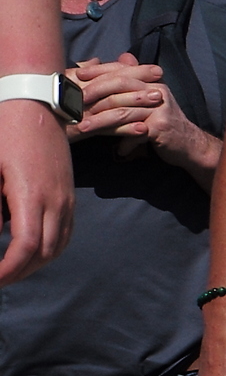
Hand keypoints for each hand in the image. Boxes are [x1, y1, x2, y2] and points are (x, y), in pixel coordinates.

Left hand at [0, 98, 68, 284]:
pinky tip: (32, 250)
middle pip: (44, 254)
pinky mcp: (68, 194)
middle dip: (20, 272)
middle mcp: (55, 202)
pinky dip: (49, 248)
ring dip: (36, 264)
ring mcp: (66, 198)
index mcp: (31, 196)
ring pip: (58, 246)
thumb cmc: (5, 132)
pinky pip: (65, 232)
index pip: (25, 248)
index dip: (9, 270)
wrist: (34, 102)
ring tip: (13, 269)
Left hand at [68, 53, 214, 176]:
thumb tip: (123, 57)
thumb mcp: (150, 98)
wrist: (191, 145)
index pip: (121, 71)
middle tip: (76, 101)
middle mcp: (156, 91)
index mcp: (151, 82)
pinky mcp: (161, 127)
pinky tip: (118, 150)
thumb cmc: (163, 122)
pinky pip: (136, 133)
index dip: (99, 71)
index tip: (78, 75)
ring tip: (83, 128)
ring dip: (100, 121)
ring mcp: (160, 109)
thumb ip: (135, 80)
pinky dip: (125, 143)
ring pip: (124, 111)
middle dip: (95, 92)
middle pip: (120, 85)